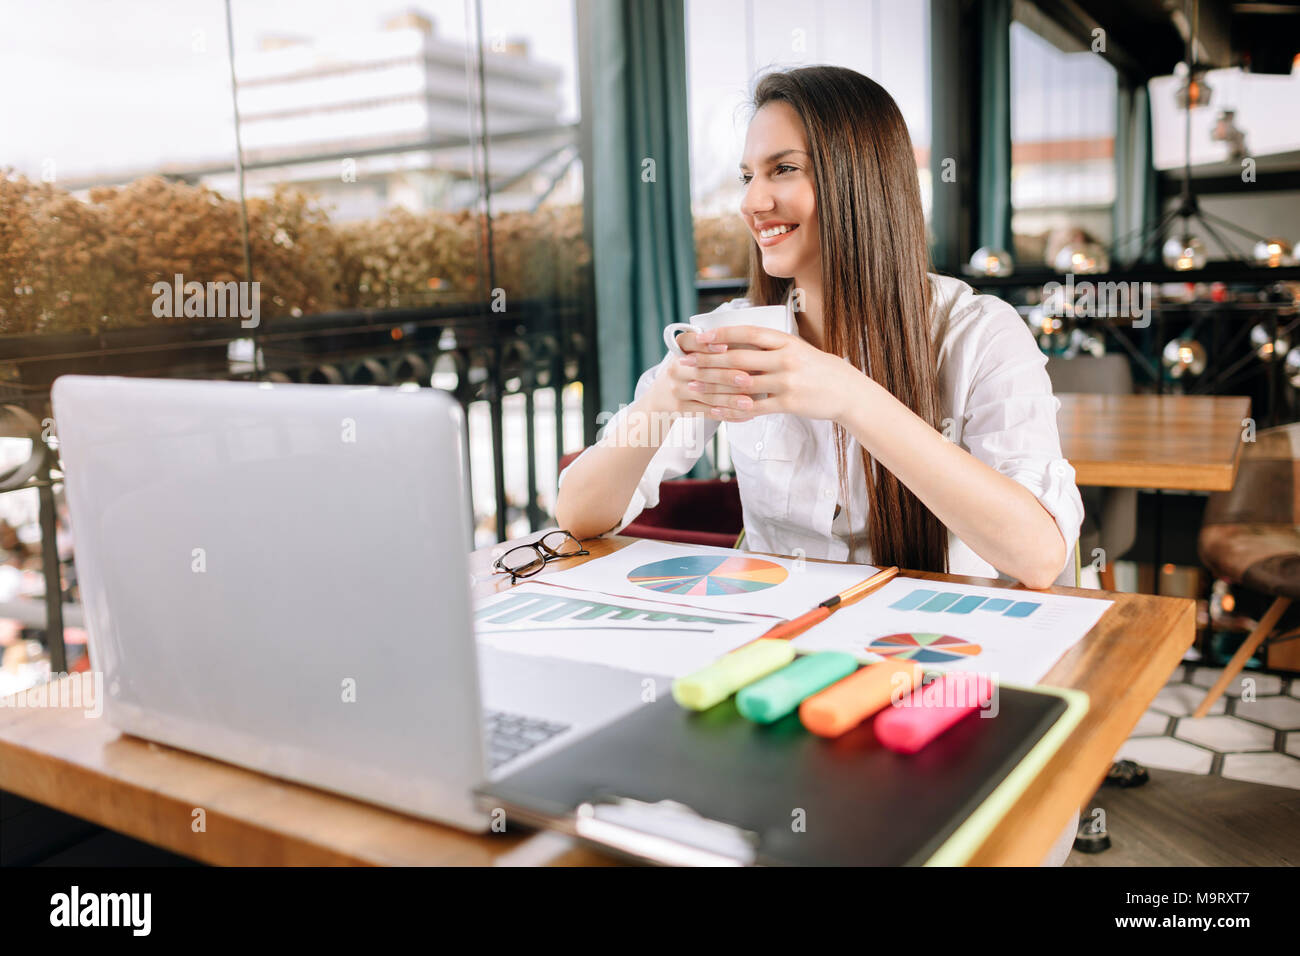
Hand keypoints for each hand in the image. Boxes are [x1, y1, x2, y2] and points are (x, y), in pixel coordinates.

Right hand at [643, 330, 739, 415]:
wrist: (661, 397)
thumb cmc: (687, 370)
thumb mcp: (691, 353)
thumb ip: (712, 346)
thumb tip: (748, 343)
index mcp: (679, 349)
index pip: (689, 343)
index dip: (707, 345)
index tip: (726, 347)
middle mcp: (675, 369)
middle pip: (702, 372)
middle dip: (727, 376)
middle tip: (748, 380)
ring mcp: (676, 390)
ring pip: (707, 395)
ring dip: (730, 400)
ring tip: (749, 403)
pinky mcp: (680, 408)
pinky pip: (707, 412)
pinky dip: (727, 414)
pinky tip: (744, 414)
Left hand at [672, 325, 867, 423]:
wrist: (849, 392)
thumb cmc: (820, 369)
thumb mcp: (799, 349)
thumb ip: (772, 346)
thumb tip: (741, 342)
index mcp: (786, 341)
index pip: (748, 334)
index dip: (722, 335)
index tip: (701, 338)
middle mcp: (785, 359)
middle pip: (739, 358)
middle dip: (709, 361)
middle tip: (686, 363)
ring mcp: (787, 382)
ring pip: (742, 384)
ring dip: (714, 385)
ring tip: (694, 386)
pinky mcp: (788, 403)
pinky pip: (754, 407)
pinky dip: (732, 409)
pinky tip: (716, 410)